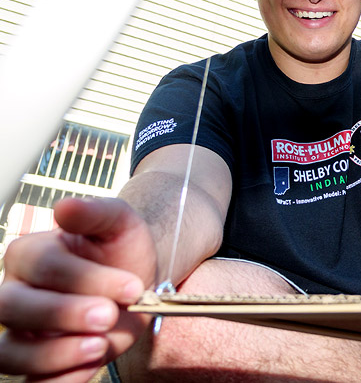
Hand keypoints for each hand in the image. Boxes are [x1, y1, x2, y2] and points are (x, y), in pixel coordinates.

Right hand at [0, 197, 156, 381]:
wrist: (136, 280)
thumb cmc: (120, 249)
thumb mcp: (120, 223)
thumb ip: (96, 213)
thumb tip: (66, 206)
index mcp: (29, 254)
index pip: (43, 267)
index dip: (86, 279)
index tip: (132, 286)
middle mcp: (16, 294)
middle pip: (13, 309)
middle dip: (64, 314)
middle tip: (109, 315)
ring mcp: (23, 333)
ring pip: (11, 352)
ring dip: (54, 354)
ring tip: (99, 346)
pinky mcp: (38, 364)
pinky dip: (58, 381)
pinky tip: (89, 368)